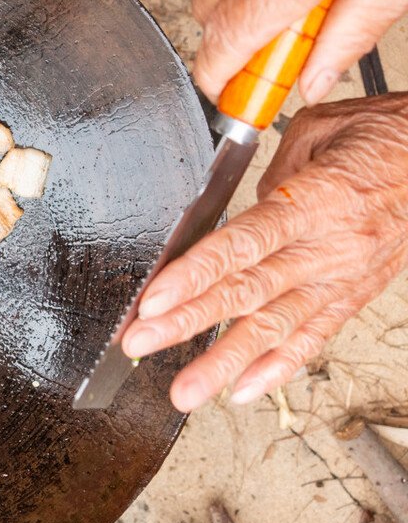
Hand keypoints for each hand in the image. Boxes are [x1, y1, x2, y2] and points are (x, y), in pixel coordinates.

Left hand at [121, 94, 407, 411]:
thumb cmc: (382, 136)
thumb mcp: (318, 132)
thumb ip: (270, 175)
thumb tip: (236, 212)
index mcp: (315, 201)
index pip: (243, 245)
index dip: (195, 275)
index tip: (154, 300)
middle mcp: (329, 247)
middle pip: (247, 292)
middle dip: (187, 322)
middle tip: (140, 344)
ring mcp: (343, 277)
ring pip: (275, 327)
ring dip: (223, 361)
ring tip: (184, 390)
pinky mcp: (356, 295)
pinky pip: (314, 338)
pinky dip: (277, 367)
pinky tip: (241, 390)